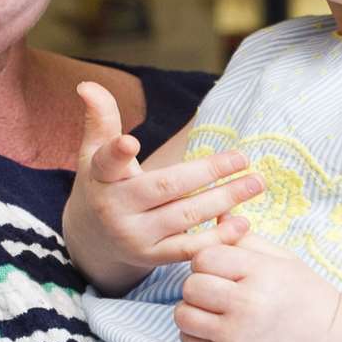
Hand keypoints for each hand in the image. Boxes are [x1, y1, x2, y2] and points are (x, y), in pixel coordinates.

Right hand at [62, 81, 263, 293]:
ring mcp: (134, 236)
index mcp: (100, 177)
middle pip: (166, 187)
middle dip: (208, 172)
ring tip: (254, 184)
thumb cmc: (102, 184)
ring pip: (184, 216)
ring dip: (223, 200)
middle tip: (243, 158)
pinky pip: (188, 248)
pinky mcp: (151, 258)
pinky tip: (242, 221)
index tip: (129, 142)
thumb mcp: (93, 152)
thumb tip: (87, 84)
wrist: (93, 239)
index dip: (117, 152)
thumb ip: (100, 118)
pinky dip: (217, 236)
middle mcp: (115, 208)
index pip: (107, 162)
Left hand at [177, 234, 340, 341]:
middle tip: (218, 286)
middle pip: (191, 285)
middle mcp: (246, 304)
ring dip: (193, 308)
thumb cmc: (304, 292)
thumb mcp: (281, 257)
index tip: (223, 266)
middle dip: (200, 282)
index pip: (205, 257)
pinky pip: (189, 341)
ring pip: (183, 314)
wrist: (327, 336)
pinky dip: (195, 333)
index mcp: (260, 273)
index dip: (209, 258)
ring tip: (213, 307)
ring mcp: (236, 335)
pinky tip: (214, 326)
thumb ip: (246, 238)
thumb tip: (218, 216)